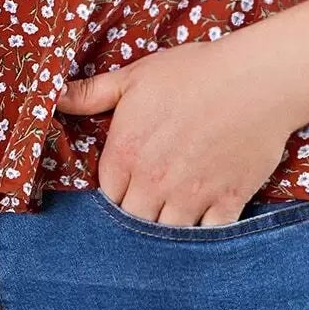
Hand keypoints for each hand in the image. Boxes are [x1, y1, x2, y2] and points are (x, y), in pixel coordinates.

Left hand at [54, 29, 300, 226]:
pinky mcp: (227, 202)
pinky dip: (204, 235)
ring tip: (174, 214)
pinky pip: (207, 237)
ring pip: (166, 235)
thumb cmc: (193, 72)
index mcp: (126, 154)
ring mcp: (191, 196)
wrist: (255, 79)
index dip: (117, 191)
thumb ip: (91, 94)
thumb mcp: (135, 77)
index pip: (107, 196)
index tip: (129, 183)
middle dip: (139, 213)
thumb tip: (53, 98)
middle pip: (133, 221)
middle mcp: (154, 182)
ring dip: (168, 227)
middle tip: (152, 199)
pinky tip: (204, 222)